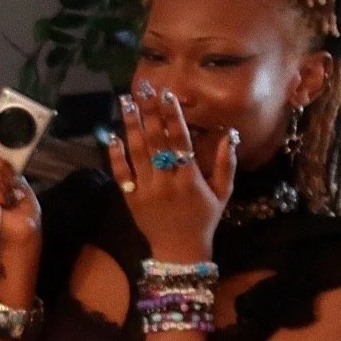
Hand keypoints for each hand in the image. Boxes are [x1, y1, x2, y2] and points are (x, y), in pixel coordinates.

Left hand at [109, 80, 234, 262]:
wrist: (179, 250)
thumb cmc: (204, 218)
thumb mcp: (223, 192)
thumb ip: (226, 163)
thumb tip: (228, 134)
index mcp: (191, 178)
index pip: (180, 141)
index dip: (173, 117)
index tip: (167, 96)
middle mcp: (166, 181)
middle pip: (156, 141)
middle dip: (149, 113)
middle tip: (143, 90)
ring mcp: (146, 190)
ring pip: (136, 153)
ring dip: (130, 126)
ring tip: (126, 103)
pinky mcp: (131, 198)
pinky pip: (121, 174)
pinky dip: (115, 155)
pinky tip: (111, 136)